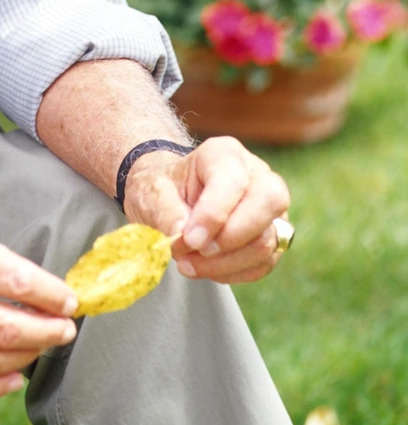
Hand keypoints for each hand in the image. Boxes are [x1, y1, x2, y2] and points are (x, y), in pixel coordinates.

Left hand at [122, 136, 290, 284]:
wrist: (168, 200)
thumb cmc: (163, 190)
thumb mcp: (153, 192)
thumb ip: (166, 212)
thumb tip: (183, 237)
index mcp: (225, 154)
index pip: (233, 181)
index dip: (213, 214)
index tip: (189, 239)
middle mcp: (257, 175)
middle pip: (269, 202)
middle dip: (230, 238)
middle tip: (195, 250)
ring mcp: (270, 208)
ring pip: (266, 240)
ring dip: (225, 262)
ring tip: (187, 263)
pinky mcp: (272, 238)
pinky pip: (263, 263)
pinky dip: (232, 272)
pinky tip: (203, 268)